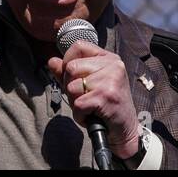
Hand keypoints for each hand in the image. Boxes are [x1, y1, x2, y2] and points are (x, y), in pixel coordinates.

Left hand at [47, 40, 141, 159]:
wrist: (126, 130)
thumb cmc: (105, 106)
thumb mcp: (87, 85)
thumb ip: (69, 72)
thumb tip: (51, 61)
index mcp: (109, 58)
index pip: (78, 46)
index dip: (68, 61)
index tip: (74, 78)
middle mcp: (113, 65)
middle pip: (71, 68)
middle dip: (70, 87)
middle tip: (84, 98)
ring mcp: (110, 80)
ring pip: (71, 87)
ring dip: (75, 103)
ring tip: (90, 108)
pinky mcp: (106, 97)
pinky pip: (77, 104)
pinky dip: (80, 115)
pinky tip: (91, 117)